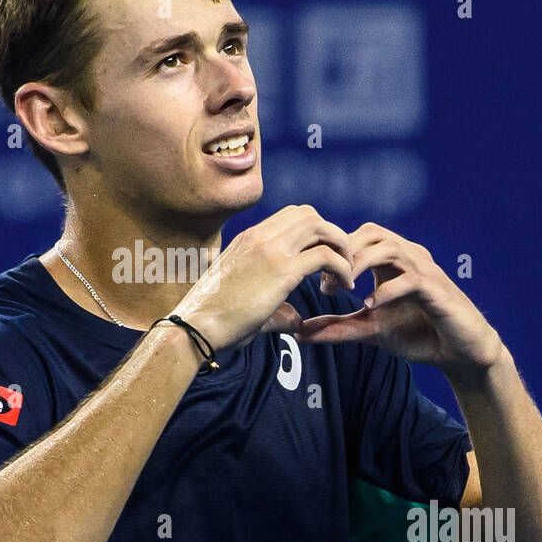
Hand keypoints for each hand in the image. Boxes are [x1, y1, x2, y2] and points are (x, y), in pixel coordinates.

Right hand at [171, 205, 355, 350]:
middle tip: (340, 264)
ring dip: (340, 247)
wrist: (195, 327)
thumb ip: (279, 308)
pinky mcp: (282, 272)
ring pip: (321, 227)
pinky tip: (344, 287)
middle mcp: (260, 237)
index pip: (292, 215)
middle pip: (309, 214)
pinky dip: (342, 267)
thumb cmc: (215, 321)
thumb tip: (297, 320)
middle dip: (332, 235)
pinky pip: (325, 256)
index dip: (315, 233)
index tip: (322, 260)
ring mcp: (271, 251)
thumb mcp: (248, 303)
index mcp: (249, 239)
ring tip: (346, 273)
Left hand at [296, 222, 503, 377]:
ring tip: (343, 288)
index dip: (334, 253)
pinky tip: (369, 306)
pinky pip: (411, 280)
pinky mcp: (438, 291)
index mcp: (391, 261)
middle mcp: (409, 258)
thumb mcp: (370, 330)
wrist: (460, 352)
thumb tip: (299, 332)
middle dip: (344, 252)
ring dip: (361, 264)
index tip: (317, 281)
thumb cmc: (418, 334)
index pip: (357, 237)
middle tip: (327, 282)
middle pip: (371, 233)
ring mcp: (425, 272)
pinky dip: (387, 290)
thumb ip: (337, 327)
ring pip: (389, 248)